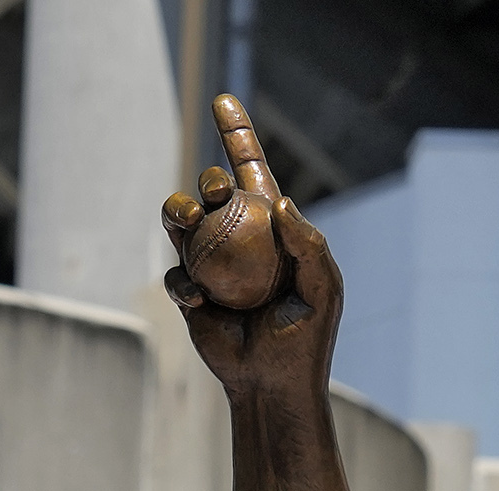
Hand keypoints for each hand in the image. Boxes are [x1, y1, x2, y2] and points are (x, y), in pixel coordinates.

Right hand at [161, 95, 338, 398]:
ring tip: (191, 226)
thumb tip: (280, 202)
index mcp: (271, 225)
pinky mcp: (190, 293)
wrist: (272, 384)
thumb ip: (308, 243)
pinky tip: (198, 300)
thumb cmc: (306, 338)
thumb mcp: (323, 288)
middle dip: (207, 183)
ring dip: (178, 213)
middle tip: (214, 200)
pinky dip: (182, 282)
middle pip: (209, 188)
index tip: (221, 99)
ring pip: (180, 220)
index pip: (250, 168)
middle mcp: (236, 236)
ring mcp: (209, 262)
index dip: (236, 133)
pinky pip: (175, 274)